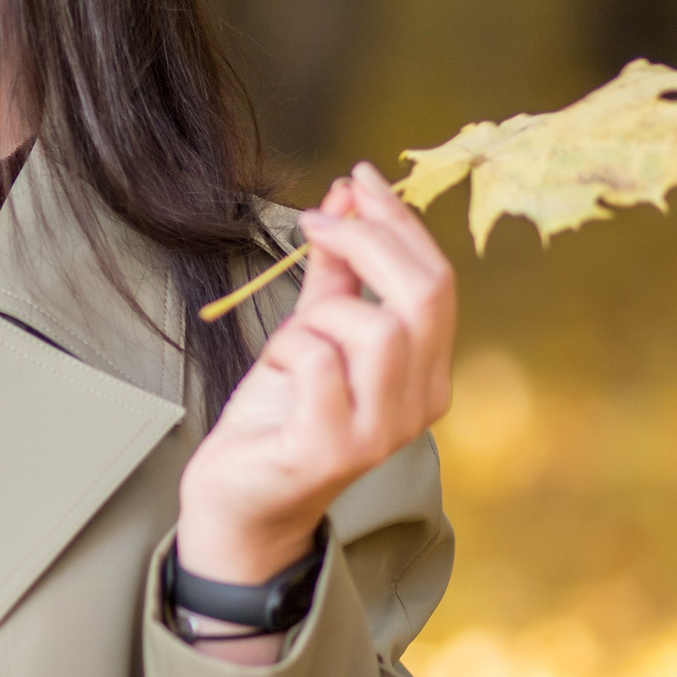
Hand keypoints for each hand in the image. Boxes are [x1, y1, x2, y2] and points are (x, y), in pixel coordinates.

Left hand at [177, 163, 456, 586]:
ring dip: (322, 313)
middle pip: (423, 296)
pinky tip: (276, 370)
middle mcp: (418, 405)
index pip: (437, 282)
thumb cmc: (279, 416)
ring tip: (291, 339)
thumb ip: (335, 274)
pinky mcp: (334, 450)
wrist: (240, 498)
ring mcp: (381, 433)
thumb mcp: (310, 331)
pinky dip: (289, 348)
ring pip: (379, 329)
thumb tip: (346, 198)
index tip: (358, 178)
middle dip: (368, 239)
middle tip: (313, 222)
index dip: (399, 221)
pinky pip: (320, 362)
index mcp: (425, 373)